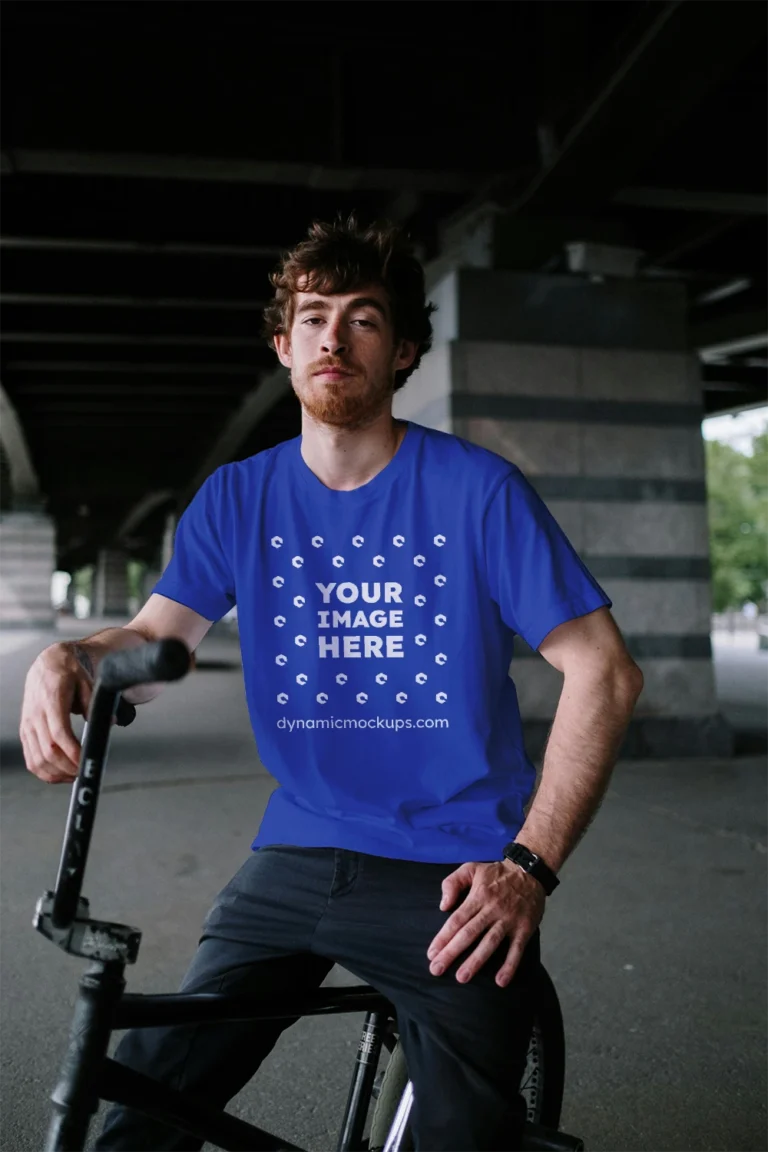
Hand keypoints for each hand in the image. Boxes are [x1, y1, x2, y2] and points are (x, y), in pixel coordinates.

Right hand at [20, 643, 91, 782]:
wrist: (47, 664)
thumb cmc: (68, 672)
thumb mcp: (87, 681)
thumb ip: (94, 704)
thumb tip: (109, 723)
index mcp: (51, 700)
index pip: (59, 734)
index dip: (72, 752)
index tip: (85, 761)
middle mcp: (36, 715)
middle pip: (48, 751)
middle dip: (68, 767)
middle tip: (84, 771)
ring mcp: (28, 725)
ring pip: (36, 759)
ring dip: (56, 773)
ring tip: (74, 775)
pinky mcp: (25, 731)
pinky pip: (30, 758)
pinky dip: (43, 771)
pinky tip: (59, 773)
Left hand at [426, 860, 544, 987]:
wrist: (530, 871)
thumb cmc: (496, 873)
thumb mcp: (471, 868)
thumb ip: (452, 883)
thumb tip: (443, 906)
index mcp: (477, 896)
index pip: (457, 920)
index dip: (443, 937)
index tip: (431, 954)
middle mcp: (491, 909)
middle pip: (469, 933)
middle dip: (452, 952)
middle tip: (437, 970)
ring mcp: (509, 920)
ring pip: (490, 943)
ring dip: (476, 961)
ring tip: (462, 977)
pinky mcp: (524, 928)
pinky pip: (517, 949)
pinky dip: (510, 965)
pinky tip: (500, 981)